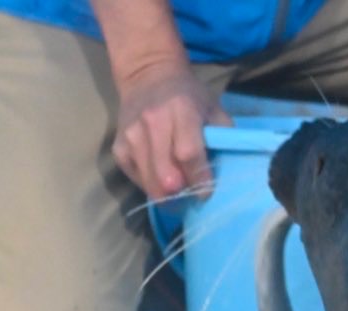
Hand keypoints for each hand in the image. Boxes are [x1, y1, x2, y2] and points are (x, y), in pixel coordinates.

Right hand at [112, 63, 232, 199]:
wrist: (147, 77)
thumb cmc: (188, 96)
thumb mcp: (213, 108)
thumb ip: (223, 135)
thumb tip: (229, 169)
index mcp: (181, 111)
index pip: (189, 154)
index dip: (199, 179)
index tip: (206, 193)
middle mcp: (152, 123)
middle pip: (166, 174)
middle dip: (181, 194)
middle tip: (191, 196)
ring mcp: (132, 136)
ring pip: (149, 182)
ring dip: (166, 195)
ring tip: (178, 194)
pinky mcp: (118, 147)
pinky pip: (135, 178)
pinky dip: (150, 185)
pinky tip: (160, 180)